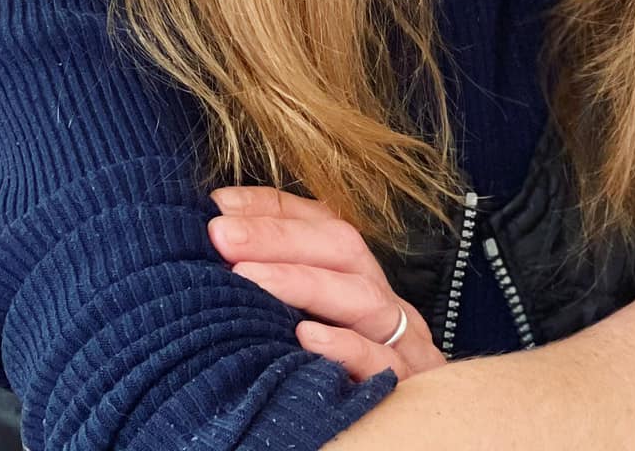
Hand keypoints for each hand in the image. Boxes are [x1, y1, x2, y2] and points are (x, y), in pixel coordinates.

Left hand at [207, 185, 447, 382]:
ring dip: (302, 280)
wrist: (417, 434)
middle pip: (342, 247)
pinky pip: (384, 363)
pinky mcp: (408, 388)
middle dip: (278, 236)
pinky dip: (347, 347)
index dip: (271, 209)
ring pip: (363, 297)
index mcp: (360, 279)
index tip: (218, 206)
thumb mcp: (312, 322)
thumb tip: (217, 248)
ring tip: (247, 277)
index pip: (320, 223)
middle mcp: (383, 302)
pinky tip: (306, 338)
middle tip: (221, 235)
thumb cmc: (342, 379)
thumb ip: (276, 288)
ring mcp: (402, 342)